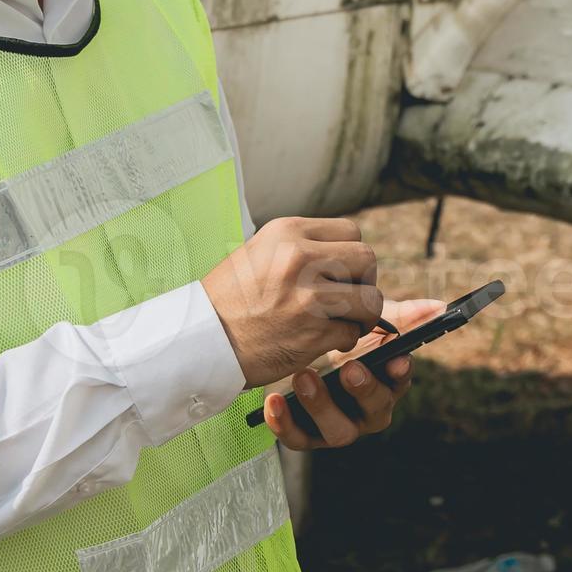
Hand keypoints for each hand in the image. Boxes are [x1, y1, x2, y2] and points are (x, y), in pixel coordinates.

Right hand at [202, 216, 383, 386]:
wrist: (202, 339)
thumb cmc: (228, 298)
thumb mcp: (259, 252)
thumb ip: (299, 246)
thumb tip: (341, 252)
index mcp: (288, 232)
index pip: (351, 231)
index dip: (353, 256)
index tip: (343, 274)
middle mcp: (300, 258)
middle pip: (367, 259)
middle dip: (365, 282)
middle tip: (349, 299)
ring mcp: (307, 296)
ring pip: (370, 300)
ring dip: (361, 315)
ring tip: (341, 322)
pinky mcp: (311, 333)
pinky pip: (351, 333)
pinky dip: (342, 340)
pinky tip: (322, 340)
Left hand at [253, 295, 446, 451]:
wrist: (290, 350)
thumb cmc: (339, 340)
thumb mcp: (364, 325)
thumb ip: (397, 316)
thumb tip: (439, 306)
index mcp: (385, 381)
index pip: (399, 381)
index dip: (400, 373)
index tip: (397, 359)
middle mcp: (366, 409)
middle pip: (375, 410)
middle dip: (365, 390)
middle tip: (349, 367)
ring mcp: (336, 424)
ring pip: (339, 431)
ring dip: (323, 405)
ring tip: (304, 376)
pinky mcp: (305, 433)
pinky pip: (298, 437)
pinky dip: (286, 423)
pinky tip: (273, 401)